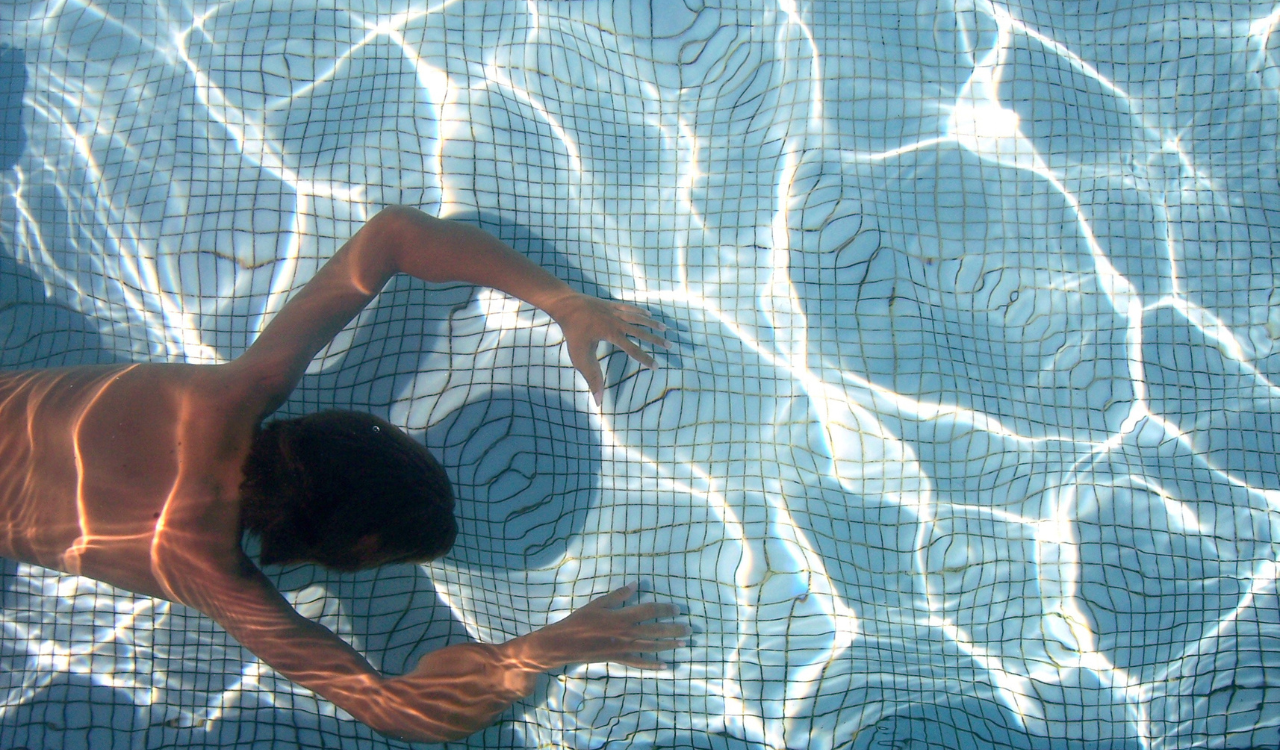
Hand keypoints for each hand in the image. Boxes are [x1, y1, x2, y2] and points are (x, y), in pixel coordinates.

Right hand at [513, 582, 687, 669]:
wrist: (563, 644)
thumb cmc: (579, 621)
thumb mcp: (597, 604)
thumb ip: (617, 596)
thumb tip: (635, 584)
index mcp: (621, 617)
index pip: (649, 611)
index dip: (665, 609)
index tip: (678, 608)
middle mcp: (626, 633)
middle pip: (655, 630)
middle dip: (674, 629)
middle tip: (689, 628)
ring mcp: (623, 648)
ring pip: (651, 647)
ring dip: (669, 645)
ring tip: (684, 643)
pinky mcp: (618, 659)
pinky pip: (639, 663)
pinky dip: (652, 665)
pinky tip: (665, 666)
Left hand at [545, 294, 667, 404]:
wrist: (566, 304)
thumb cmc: (573, 333)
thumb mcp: (580, 357)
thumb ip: (592, 378)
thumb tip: (598, 401)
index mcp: (612, 334)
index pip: (633, 349)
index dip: (646, 359)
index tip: (657, 367)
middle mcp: (617, 322)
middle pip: (641, 332)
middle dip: (656, 339)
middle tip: (670, 345)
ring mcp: (615, 311)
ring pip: (638, 318)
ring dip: (652, 324)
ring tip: (664, 328)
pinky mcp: (611, 304)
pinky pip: (630, 308)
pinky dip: (640, 312)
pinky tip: (648, 314)